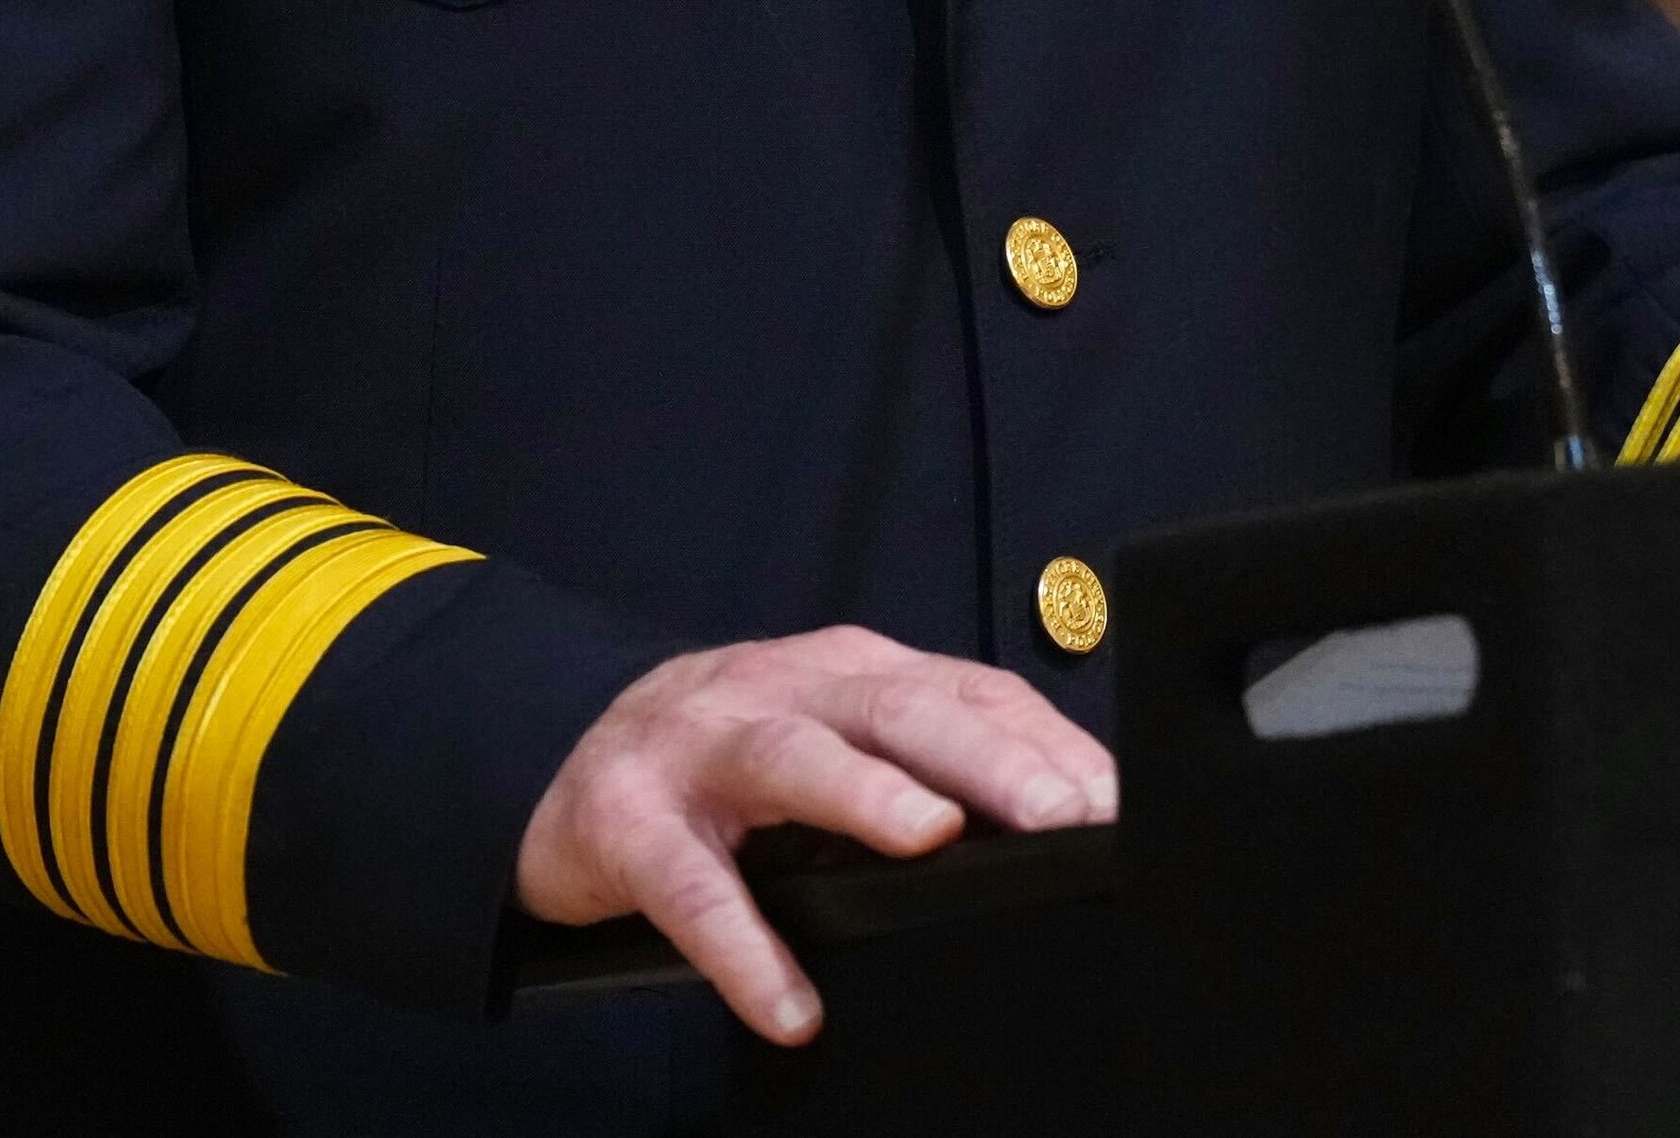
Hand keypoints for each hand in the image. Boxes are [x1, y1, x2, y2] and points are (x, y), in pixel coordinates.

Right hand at [513, 627, 1117, 1043]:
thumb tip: (1055, 822)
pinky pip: (691, 888)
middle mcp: (784, 690)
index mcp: (850, 671)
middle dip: (985, 757)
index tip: (1112, 799)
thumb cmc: (731, 760)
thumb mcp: (835, 740)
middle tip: (1059, 814)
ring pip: (794, 758)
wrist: (568, 765)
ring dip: (867, 796)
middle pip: (897, 708)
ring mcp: (700, 746)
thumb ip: (925, 763)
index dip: (1041, 740)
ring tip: (932, 841)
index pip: (965, 690)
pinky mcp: (628, 821)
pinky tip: (788, 1007)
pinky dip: (743, 949)